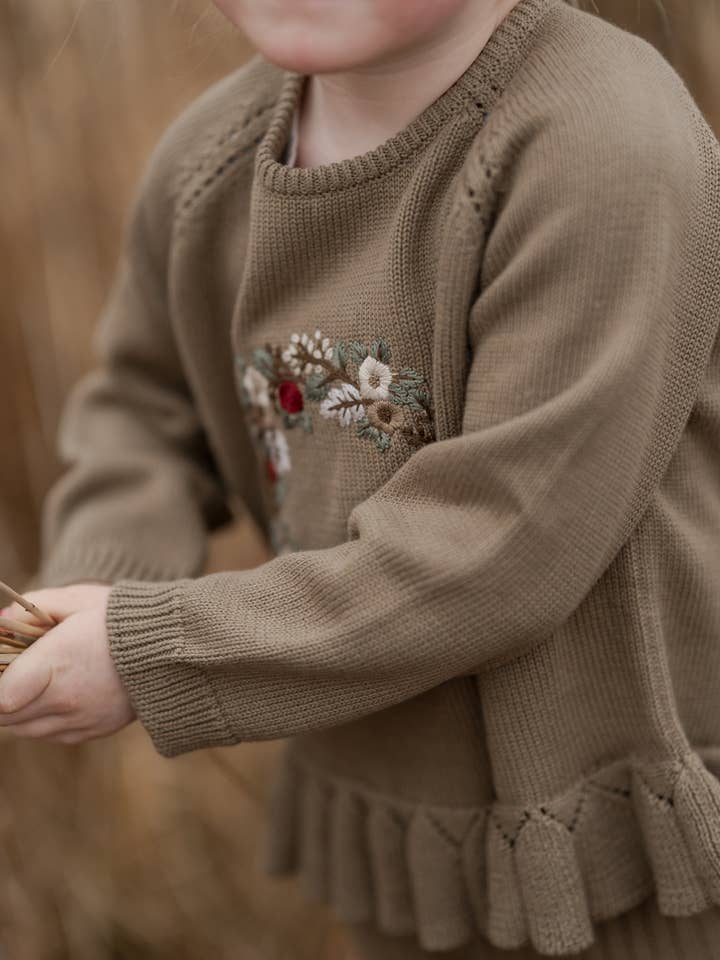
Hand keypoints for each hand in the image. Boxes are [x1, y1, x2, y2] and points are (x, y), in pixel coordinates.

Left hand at [0, 584, 135, 744]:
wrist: (173, 648)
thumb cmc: (123, 618)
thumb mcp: (80, 599)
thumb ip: (36, 606)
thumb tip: (2, 620)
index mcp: (55, 664)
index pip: (0, 697)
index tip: (2, 668)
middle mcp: (64, 700)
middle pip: (6, 716)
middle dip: (3, 696)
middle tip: (15, 673)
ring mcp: (80, 720)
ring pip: (26, 729)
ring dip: (20, 710)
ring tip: (33, 684)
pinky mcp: (95, 731)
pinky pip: (52, 736)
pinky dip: (45, 721)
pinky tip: (57, 696)